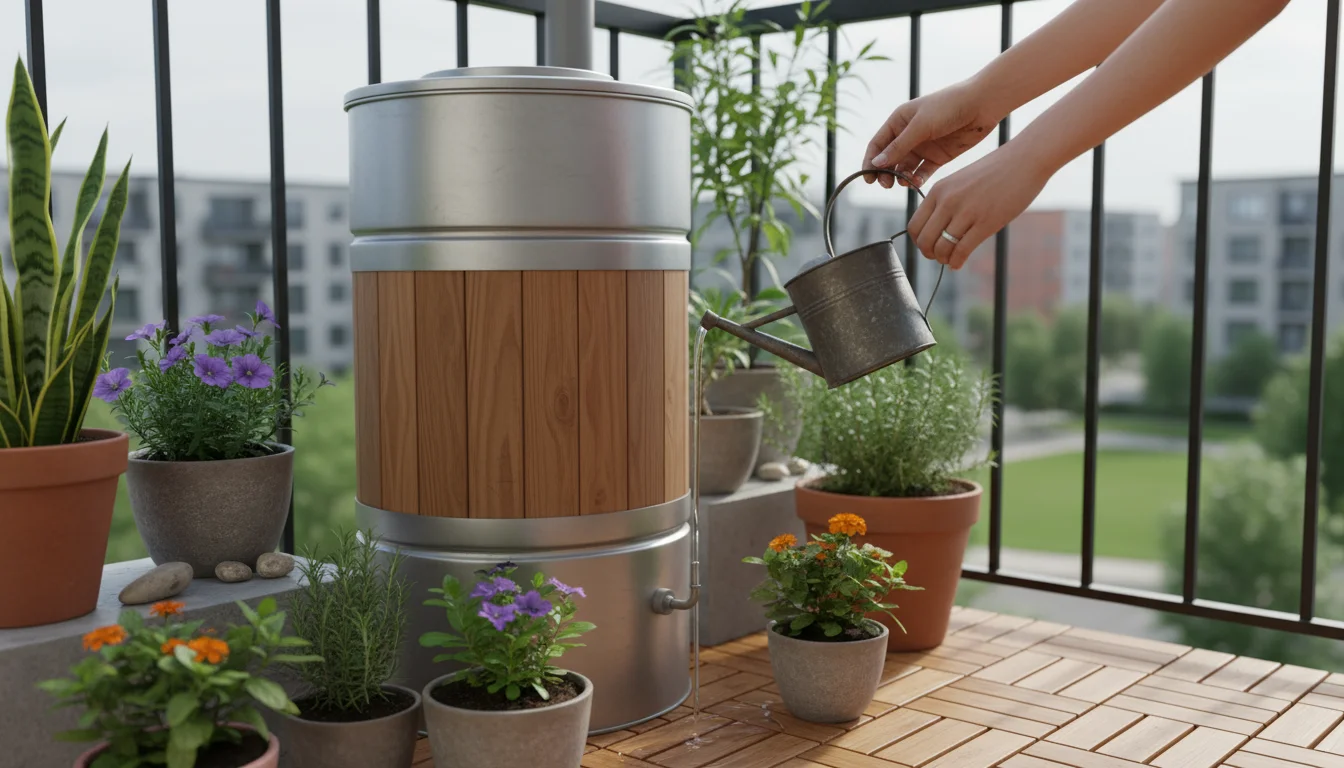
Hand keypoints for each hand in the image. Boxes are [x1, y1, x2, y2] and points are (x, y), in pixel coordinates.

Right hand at [862, 79, 999, 189]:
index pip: (877, 145)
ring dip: (901, 177)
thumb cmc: (949, 106)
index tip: (868, 178)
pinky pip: (922, 172)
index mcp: (899, 121)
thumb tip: (876, 164)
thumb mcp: (921, 125)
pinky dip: (917, 179)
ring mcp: (923, 146)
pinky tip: (916, 182)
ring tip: (904, 183)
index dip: (870, 161)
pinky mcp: (938, 156)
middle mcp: (908, 134)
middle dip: (885, 173)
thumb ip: (899, 146)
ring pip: (904, 168)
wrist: (983, 104)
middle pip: (889, 159)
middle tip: (886, 185)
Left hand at [906, 141, 1051, 269]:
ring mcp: (966, 212)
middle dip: (929, 253)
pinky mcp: (986, 222)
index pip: (914, 225)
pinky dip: (957, 262)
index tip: (929, 245)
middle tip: (938, 256)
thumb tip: (936, 228)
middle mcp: (948, 201)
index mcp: (939, 190)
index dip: (919, 241)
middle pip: (924, 240)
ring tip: (950, 259)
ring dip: (944, 259)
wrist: (1025, 159)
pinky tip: (958, 264)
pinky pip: (962, 250)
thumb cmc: (995, 172)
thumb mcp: (960, 182)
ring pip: (942, 248)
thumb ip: (946, 201)